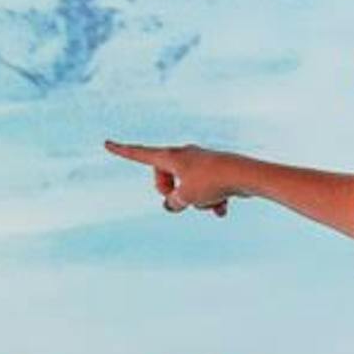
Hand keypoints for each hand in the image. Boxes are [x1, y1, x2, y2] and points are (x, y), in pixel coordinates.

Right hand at [104, 139, 251, 215]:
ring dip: (198, 201)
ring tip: (211, 202)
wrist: (246, 175)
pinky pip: (207, 192)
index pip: (139, 153)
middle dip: (171, 192)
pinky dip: (212, 202)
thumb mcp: (185, 197)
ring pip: (189, 189)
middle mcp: (184, 155)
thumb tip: (174, 203)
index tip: (106, 143)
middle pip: (164, 178)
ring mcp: (201, 163)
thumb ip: (172, 202)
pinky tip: (223, 210)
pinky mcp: (217, 172)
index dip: (122, 151)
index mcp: (170, 156)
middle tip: (182, 199)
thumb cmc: (212, 182)